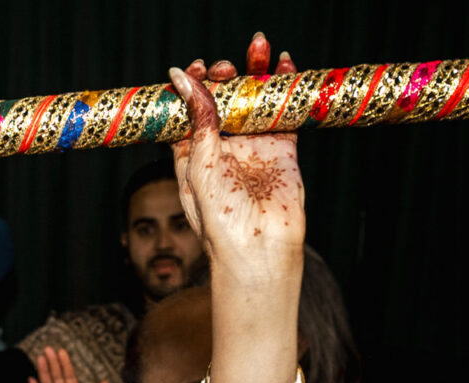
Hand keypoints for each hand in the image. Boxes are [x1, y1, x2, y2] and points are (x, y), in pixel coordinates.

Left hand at [170, 36, 304, 271]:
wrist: (258, 250)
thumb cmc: (220, 220)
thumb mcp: (200, 163)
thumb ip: (199, 118)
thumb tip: (183, 77)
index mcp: (192, 155)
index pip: (190, 110)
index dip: (194, 86)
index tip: (198, 69)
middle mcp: (222, 150)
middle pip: (224, 100)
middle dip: (226, 76)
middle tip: (228, 67)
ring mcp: (253, 148)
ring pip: (254, 101)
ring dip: (256, 72)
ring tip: (259, 47)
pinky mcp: (282, 150)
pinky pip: (283, 112)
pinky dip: (285, 87)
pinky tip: (283, 66)